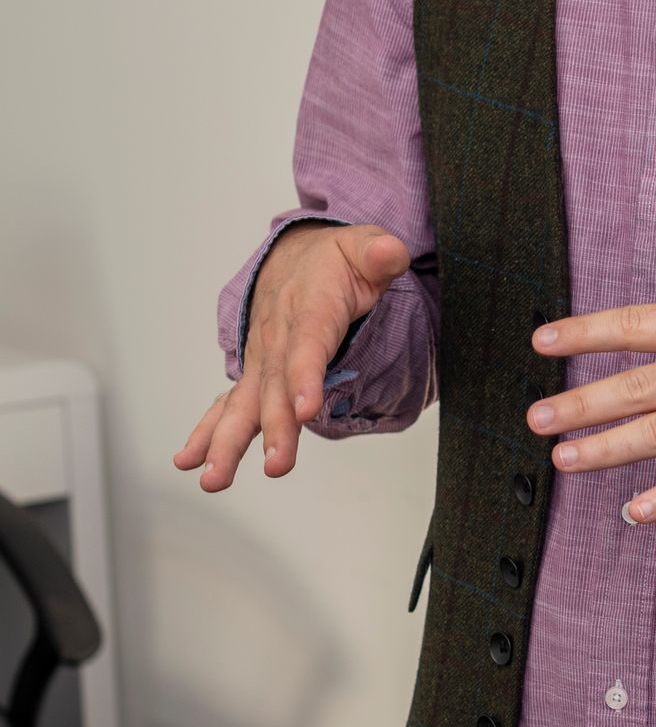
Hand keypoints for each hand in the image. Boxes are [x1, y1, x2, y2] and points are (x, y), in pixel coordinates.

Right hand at [174, 221, 412, 489]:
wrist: (296, 255)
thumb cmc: (334, 260)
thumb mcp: (363, 248)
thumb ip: (378, 254)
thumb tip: (391, 253)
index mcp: (308, 308)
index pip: (307, 344)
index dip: (305, 376)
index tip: (306, 410)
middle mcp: (277, 338)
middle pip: (274, 386)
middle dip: (274, 427)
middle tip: (276, 465)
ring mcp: (262, 359)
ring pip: (246, 403)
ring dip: (229, 442)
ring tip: (215, 478)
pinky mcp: (256, 374)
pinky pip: (230, 405)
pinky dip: (209, 432)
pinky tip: (192, 461)